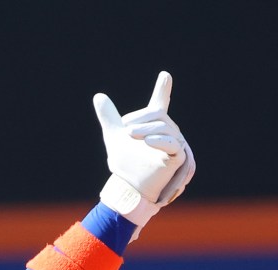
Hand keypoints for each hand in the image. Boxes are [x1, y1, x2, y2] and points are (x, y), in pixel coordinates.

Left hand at [93, 71, 195, 230]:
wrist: (127, 186)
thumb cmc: (124, 163)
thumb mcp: (113, 137)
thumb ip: (109, 117)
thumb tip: (99, 96)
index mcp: (152, 125)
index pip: (160, 103)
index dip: (163, 89)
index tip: (164, 75)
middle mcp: (166, 131)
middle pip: (158, 115)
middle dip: (140, 119)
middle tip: (124, 130)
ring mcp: (174, 143)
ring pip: (164, 127)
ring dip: (145, 129)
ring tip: (129, 135)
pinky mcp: (178, 156)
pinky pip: (172, 144)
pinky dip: (159, 140)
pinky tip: (147, 141)